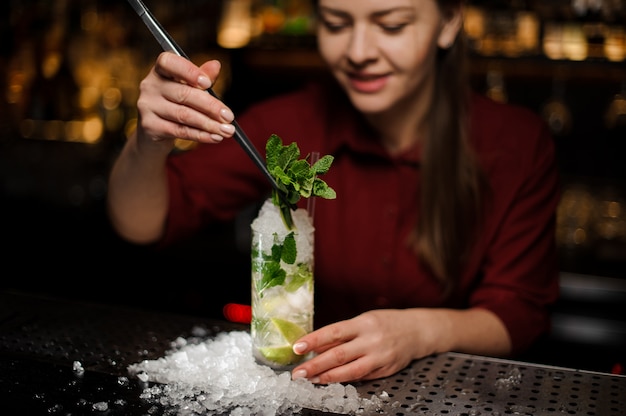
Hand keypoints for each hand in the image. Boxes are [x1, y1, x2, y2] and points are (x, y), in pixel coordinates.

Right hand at [136, 52, 235, 147]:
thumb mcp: (189, 88)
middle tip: (229, 116)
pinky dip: (201, 135)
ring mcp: (147, 106)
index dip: (188, 71)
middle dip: (210, 106)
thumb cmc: (176, 104)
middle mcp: (150, 86)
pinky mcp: (150, 126)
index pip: (168, 62)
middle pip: (183, 93)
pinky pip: (180, 131)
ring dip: (209, 124)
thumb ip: (202, 77)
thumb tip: (216, 65)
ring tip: (227, 130)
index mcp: (160, 70)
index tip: (208, 83)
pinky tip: (215, 137)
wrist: (155, 132)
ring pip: (184, 115)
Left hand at [290, 309, 436, 383]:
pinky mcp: (385, 371)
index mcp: (363, 323)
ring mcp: (379, 357)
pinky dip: (344, 380)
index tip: (296, 347)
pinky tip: (331, 381)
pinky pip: (361, 377)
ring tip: (311, 380)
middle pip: (338, 355)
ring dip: (328, 377)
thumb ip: (342, 334)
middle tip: (298, 373)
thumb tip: (315, 345)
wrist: (417, 331)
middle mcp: (371, 340)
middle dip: (315, 365)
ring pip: (350, 371)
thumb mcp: (363, 321)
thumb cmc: (385, 323)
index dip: (314, 340)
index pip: (334, 332)